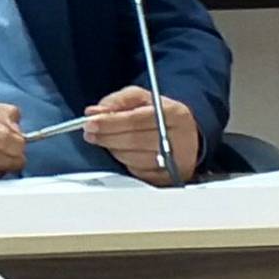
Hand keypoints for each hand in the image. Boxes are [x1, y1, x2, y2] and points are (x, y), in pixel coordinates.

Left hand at [84, 86, 199, 184]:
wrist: (188, 137)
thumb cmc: (162, 116)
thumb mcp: (142, 99)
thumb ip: (118, 101)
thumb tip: (94, 112)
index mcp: (175, 114)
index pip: (136, 119)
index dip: (110, 122)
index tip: (90, 122)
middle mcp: (180, 139)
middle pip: (134, 141)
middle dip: (107, 137)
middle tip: (90, 133)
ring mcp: (176, 162)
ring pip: (133, 160)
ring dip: (115, 150)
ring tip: (108, 141)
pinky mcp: (170, 179)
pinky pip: (138, 173)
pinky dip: (126, 163)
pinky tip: (125, 153)